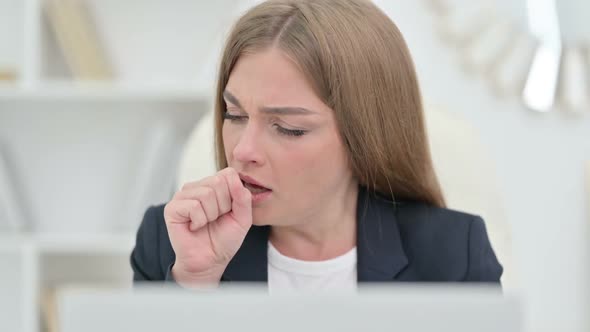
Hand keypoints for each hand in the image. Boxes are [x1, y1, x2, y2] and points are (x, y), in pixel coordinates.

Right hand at [163, 167, 251, 287]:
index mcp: (214, 185)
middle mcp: (197, 187)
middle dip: (223, 206)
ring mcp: (183, 196)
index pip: (228, 174)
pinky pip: (193, 206)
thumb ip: (243, 198)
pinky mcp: (172, 208)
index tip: (229, 211)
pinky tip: (195, 227)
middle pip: (218, 182)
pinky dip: (199, 221)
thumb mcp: (243, 218)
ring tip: (206, 223)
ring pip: (206, 194)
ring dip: (211, 215)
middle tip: (216, 219)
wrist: (210, 261)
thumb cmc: (224, 239)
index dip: (234, 195)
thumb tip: (235, 180)